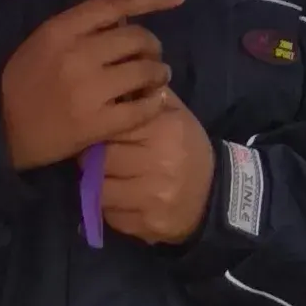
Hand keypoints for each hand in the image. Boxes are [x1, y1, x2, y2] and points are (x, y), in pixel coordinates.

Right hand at [0, 0, 183, 169]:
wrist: (2, 129)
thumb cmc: (24, 82)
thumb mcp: (43, 42)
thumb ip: (80, 27)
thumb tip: (125, 16)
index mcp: (61, 30)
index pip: (115, 2)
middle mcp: (77, 55)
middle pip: (137, 37)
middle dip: (152, 46)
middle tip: (150, 57)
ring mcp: (89, 90)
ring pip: (145, 71)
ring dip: (158, 74)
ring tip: (154, 80)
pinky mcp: (97, 123)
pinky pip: (142, 108)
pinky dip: (153, 103)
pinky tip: (151, 102)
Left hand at [99, 91, 215, 243]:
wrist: (214, 196)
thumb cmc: (185, 148)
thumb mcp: (174, 115)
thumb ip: (146, 96)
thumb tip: (114, 82)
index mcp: (164, 129)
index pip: (112, 124)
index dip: (99, 129)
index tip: (98, 132)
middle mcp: (160, 163)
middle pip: (99, 158)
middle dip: (92, 158)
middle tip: (97, 157)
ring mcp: (153, 197)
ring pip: (98, 188)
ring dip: (97, 184)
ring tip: (110, 178)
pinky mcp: (148, 224)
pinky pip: (109, 213)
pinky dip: (109, 207)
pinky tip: (123, 199)